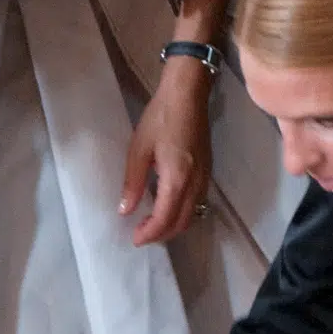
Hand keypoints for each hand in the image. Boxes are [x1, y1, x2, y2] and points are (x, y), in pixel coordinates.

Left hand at [119, 68, 211, 246]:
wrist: (188, 95)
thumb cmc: (160, 118)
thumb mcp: (138, 148)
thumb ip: (133, 182)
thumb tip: (125, 210)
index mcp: (177, 179)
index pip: (165, 218)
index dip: (149, 233)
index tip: (134, 239)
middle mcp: (195, 184)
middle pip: (181, 223)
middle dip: (161, 234)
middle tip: (141, 235)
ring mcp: (204, 179)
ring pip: (192, 215)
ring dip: (173, 226)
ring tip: (152, 225)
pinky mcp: (207, 172)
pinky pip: (197, 203)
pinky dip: (183, 214)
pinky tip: (168, 207)